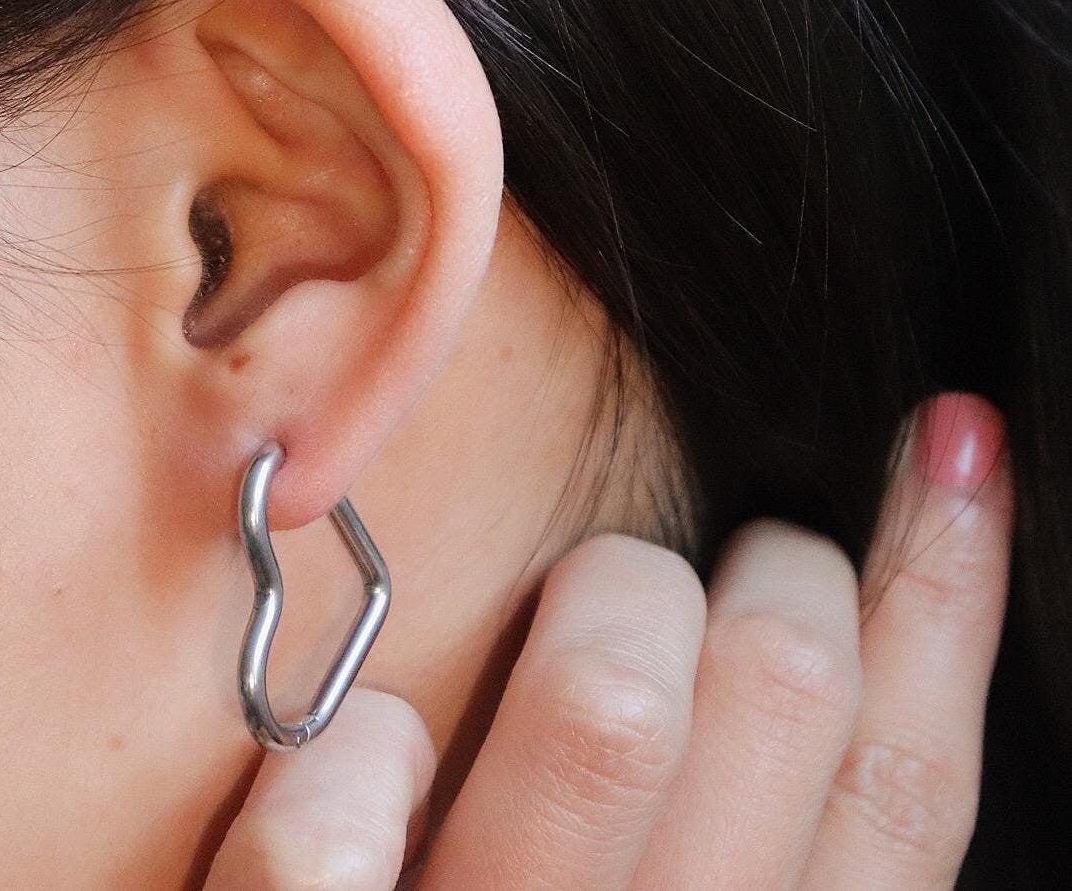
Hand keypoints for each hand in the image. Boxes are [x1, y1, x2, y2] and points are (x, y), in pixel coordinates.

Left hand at [204, 391, 1011, 889]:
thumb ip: (747, 837)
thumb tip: (808, 644)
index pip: (909, 787)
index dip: (941, 591)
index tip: (949, 448)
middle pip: (782, 691)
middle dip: (771, 569)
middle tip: (737, 563)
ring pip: (609, 706)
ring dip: (600, 600)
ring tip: (588, 602)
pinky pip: (336, 824)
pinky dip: (352, 754)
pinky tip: (369, 747)